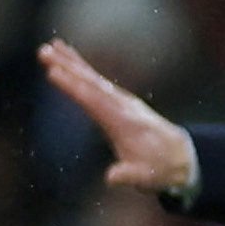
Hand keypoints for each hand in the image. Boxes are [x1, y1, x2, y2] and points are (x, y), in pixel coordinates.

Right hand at [37, 38, 194, 193]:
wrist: (181, 156)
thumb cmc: (161, 169)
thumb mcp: (148, 178)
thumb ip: (130, 176)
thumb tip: (113, 177)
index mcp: (125, 122)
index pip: (95, 101)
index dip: (74, 87)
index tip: (54, 72)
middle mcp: (123, 106)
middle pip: (91, 83)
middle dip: (68, 67)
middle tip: (43, 52)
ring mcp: (122, 101)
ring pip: (93, 78)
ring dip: (71, 62)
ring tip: (49, 47)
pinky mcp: (119, 101)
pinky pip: (97, 81)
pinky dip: (82, 68)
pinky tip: (68, 57)